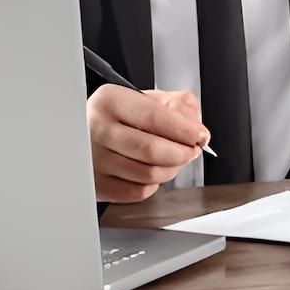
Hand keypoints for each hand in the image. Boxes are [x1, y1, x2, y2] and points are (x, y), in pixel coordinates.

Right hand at [87, 86, 209, 202]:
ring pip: (146, 174)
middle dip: (182, 153)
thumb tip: (195, 126)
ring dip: (171, 169)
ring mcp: (93, 160)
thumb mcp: (147, 98)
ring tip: (175, 160)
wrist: (88, 131)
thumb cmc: (122, 115)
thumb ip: (178, 105)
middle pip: (151, 150)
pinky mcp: (95, 184)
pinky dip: (153, 185)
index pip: (154, 117)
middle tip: (192, 150)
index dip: (184, 129)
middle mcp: (97, 130)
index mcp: (111, 101)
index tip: (200, 135)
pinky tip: (153, 171)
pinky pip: (136, 192)